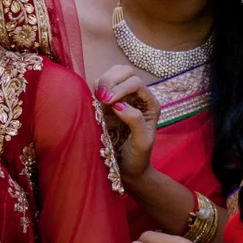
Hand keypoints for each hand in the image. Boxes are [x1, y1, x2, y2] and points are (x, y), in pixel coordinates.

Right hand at [96, 66, 158, 184]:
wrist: (127, 171)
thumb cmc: (138, 158)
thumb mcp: (142, 142)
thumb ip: (135, 121)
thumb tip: (118, 104)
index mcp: (149, 103)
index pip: (135, 83)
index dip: (121, 88)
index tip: (108, 103)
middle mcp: (135, 98)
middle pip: (124, 72)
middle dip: (111, 79)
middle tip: (101, 96)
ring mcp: (119, 100)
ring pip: (110, 75)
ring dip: (102, 82)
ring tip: (98, 99)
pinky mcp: (104, 106)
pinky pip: (98, 88)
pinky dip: (94, 90)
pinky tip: (93, 101)